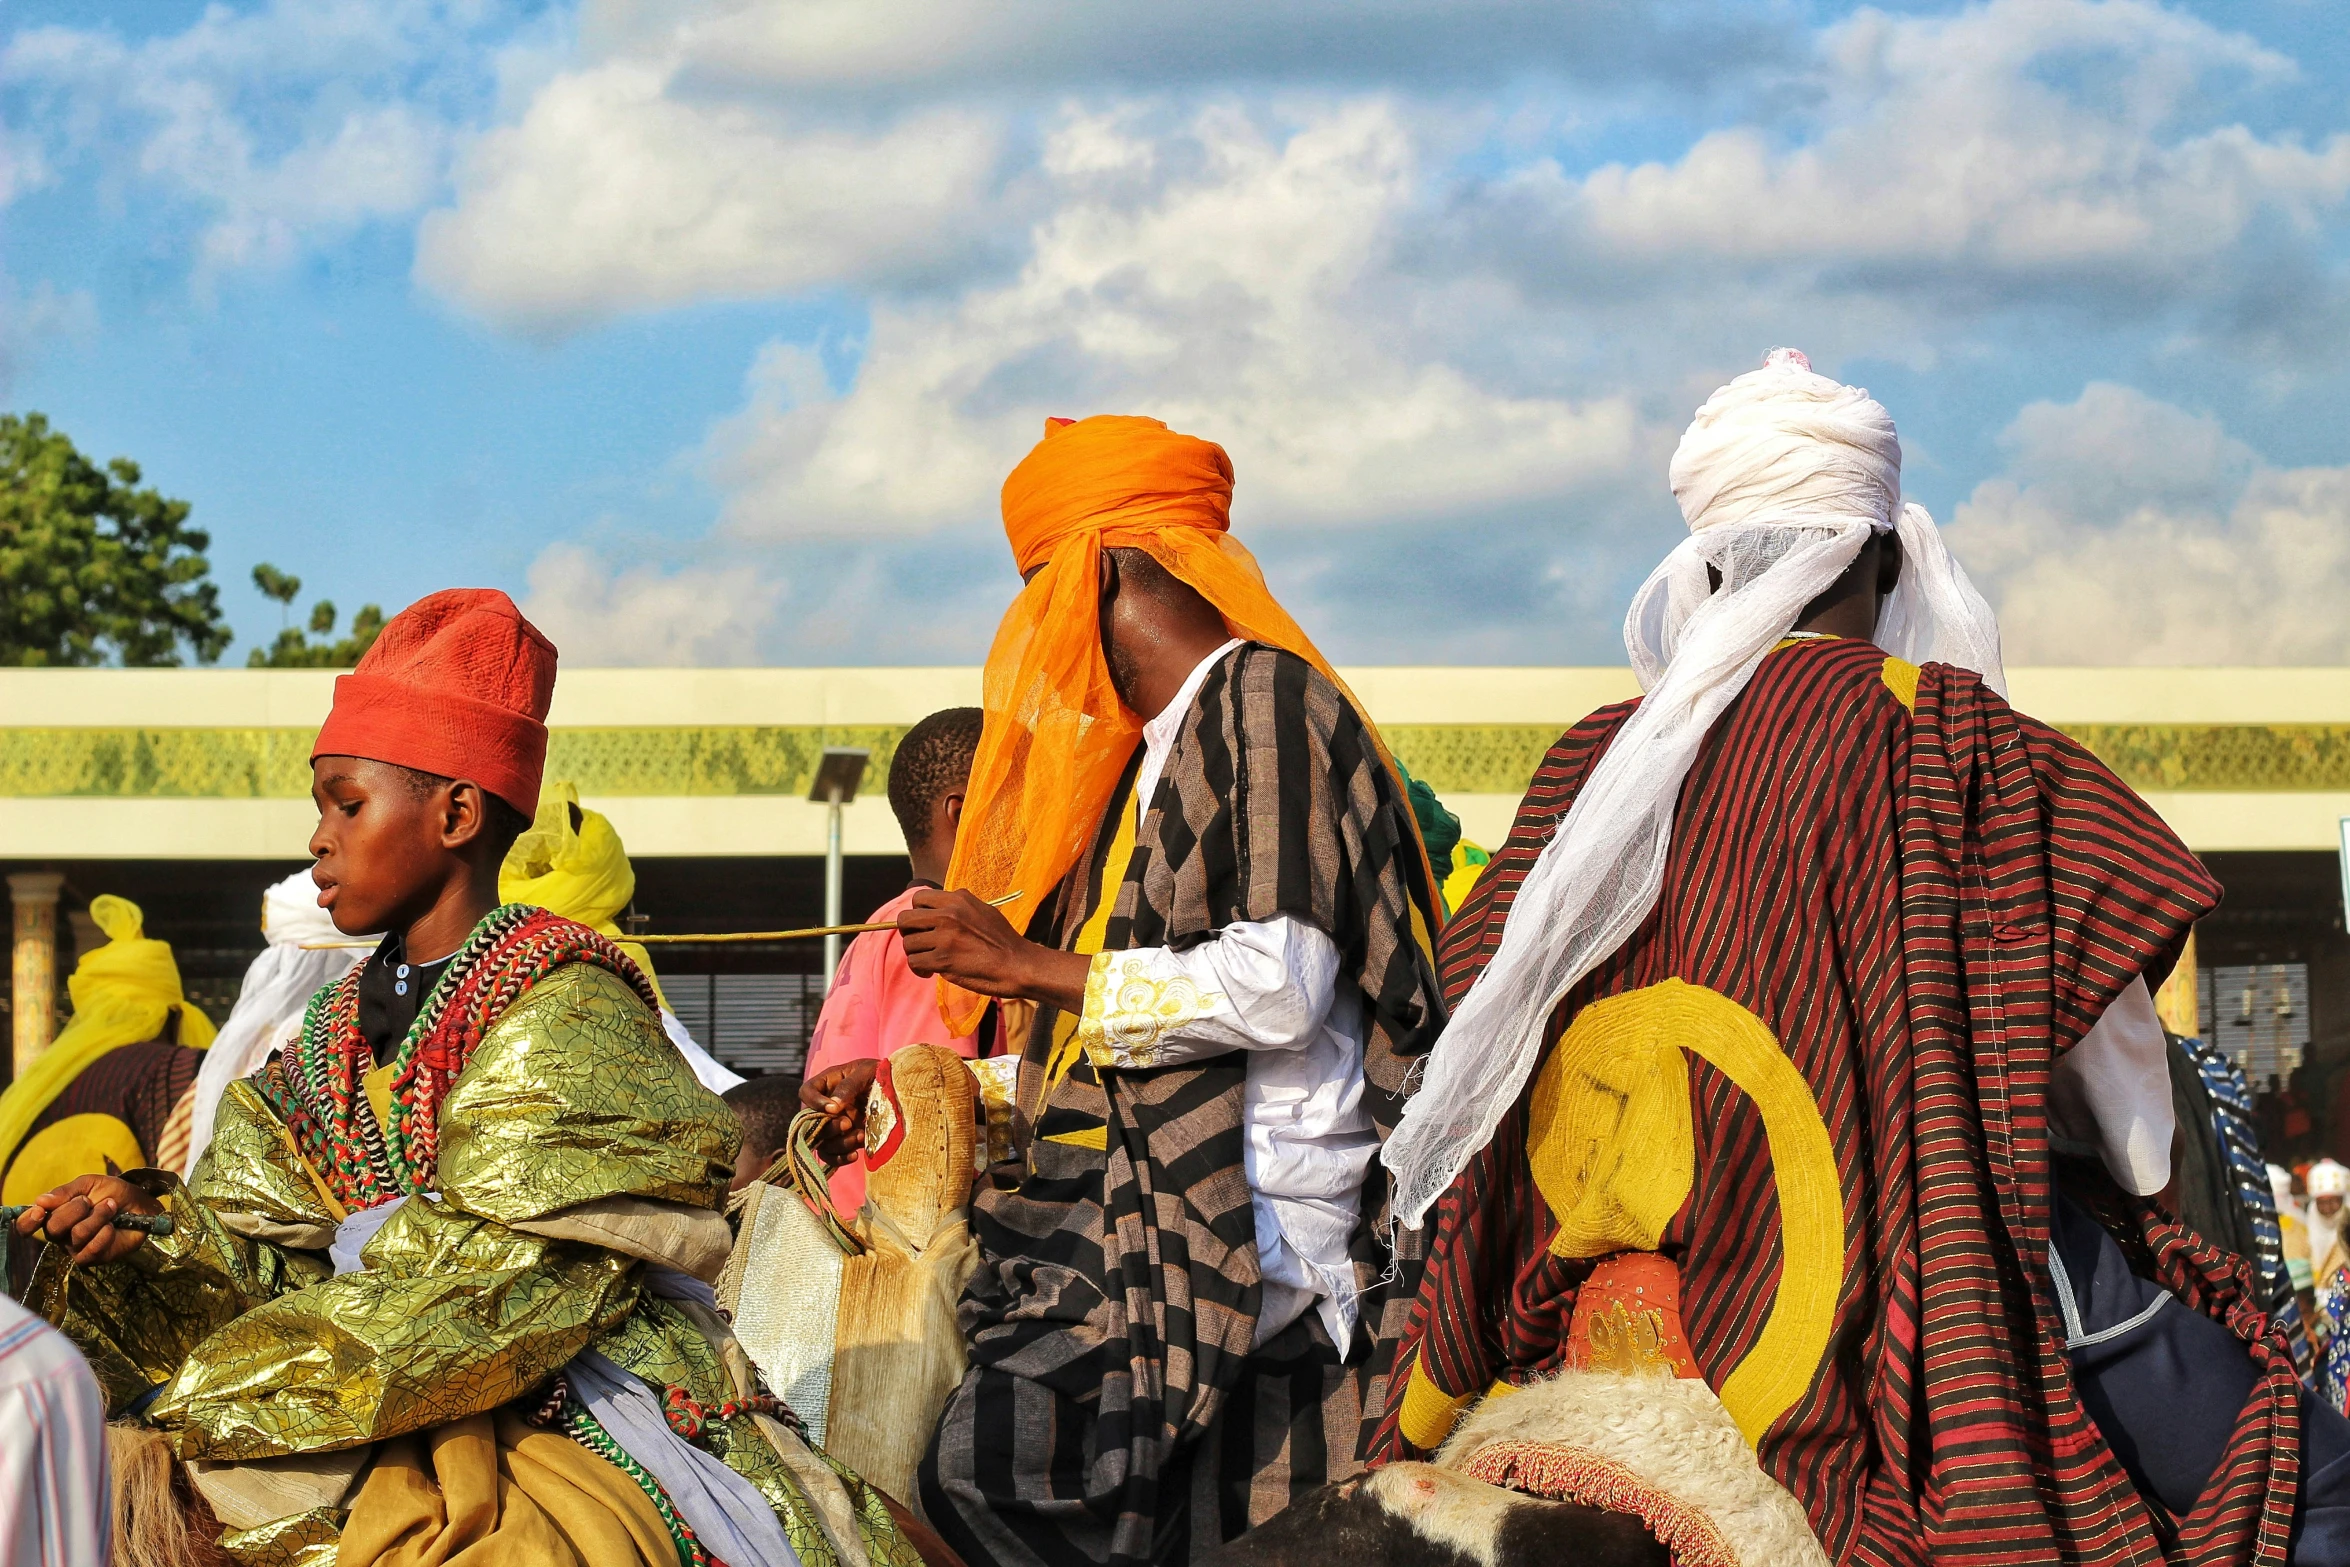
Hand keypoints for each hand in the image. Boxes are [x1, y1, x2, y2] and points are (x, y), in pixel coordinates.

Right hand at [14, 1174, 160, 1265]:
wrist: (140, 1204)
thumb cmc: (112, 1193)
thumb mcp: (89, 1184)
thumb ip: (65, 1192)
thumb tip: (40, 1201)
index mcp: (53, 1215)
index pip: (26, 1225)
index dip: (27, 1221)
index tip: (40, 1211)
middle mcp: (60, 1235)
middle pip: (53, 1228)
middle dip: (76, 1209)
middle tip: (91, 1201)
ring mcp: (75, 1248)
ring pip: (76, 1235)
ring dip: (98, 1217)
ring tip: (110, 1208)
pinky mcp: (92, 1258)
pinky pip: (91, 1250)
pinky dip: (104, 1234)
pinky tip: (113, 1226)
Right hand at [801, 1059, 881, 1166]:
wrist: (899, 1092)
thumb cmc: (881, 1073)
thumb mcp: (867, 1071)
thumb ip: (849, 1085)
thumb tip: (834, 1105)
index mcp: (827, 1084)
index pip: (806, 1092)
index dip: (814, 1102)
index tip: (834, 1108)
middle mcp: (826, 1107)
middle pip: (811, 1123)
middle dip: (829, 1127)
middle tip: (848, 1124)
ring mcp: (834, 1125)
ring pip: (822, 1142)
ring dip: (838, 1144)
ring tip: (860, 1136)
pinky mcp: (845, 1140)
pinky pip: (833, 1155)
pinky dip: (841, 1158)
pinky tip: (855, 1154)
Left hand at [899, 890, 1089, 1011]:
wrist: (1018, 964)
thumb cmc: (1003, 940)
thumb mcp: (981, 911)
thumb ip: (957, 908)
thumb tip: (933, 912)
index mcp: (958, 899)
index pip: (919, 898)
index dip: (918, 913)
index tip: (925, 926)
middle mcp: (948, 914)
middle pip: (905, 919)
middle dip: (909, 933)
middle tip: (921, 943)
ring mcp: (944, 936)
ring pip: (908, 943)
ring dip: (916, 954)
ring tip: (928, 961)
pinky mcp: (943, 959)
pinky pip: (914, 962)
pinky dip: (919, 970)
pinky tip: (930, 972)